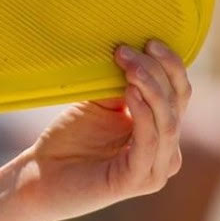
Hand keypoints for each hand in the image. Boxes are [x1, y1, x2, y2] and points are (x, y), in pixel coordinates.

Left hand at [16, 40, 189, 220]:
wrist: (40, 176)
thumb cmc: (69, 139)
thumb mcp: (100, 103)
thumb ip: (122, 84)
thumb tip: (135, 48)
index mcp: (162, 130)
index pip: (179, 93)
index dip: (170, 64)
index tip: (149, 39)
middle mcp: (167, 151)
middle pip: (176, 103)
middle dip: (156, 71)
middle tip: (128, 50)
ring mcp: (156, 169)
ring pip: (167, 121)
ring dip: (150, 88)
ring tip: (129, 66)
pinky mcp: (139, 180)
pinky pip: (149, 142)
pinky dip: (143, 114)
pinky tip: (130, 93)